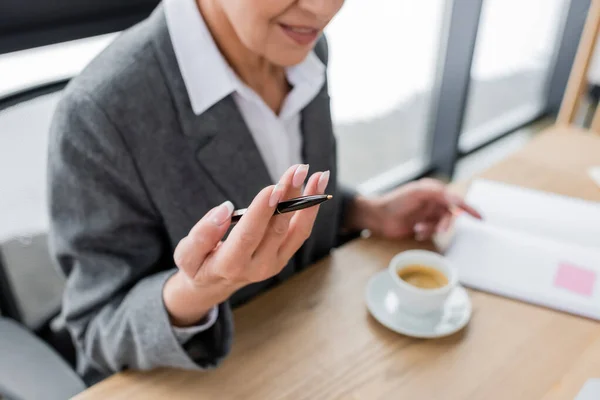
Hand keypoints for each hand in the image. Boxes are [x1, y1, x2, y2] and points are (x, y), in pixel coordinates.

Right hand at [163, 164, 330, 326]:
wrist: (214, 285)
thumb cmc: (199, 263)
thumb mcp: (187, 253)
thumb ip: (202, 234)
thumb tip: (223, 209)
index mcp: (230, 265)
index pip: (249, 235)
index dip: (262, 211)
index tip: (273, 187)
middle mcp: (258, 267)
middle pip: (277, 229)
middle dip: (289, 197)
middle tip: (298, 169)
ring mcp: (274, 263)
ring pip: (296, 231)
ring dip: (309, 201)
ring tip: (319, 175)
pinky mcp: (284, 256)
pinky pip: (301, 232)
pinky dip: (311, 209)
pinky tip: (317, 187)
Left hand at [346, 178, 480, 240]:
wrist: (378, 217)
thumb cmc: (395, 202)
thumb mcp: (416, 192)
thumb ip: (436, 191)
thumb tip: (454, 197)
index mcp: (433, 191)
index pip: (455, 199)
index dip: (468, 208)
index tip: (480, 218)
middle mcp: (432, 202)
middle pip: (449, 214)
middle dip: (445, 223)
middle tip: (440, 229)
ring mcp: (427, 214)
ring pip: (441, 224)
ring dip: (433, 228)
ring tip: (420, 229)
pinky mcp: (421, 225)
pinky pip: (432, 232)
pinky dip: (426, 233)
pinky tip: (416, 232)